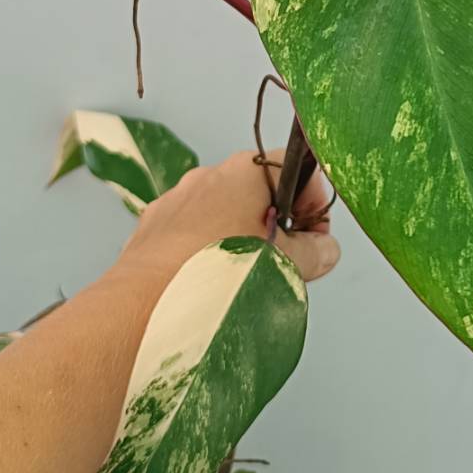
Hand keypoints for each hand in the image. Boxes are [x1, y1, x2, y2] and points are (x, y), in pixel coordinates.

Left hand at [108, 148, 339, 293]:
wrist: (147, 305)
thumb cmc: (222, 275)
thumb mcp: (287, 265)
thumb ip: (315, 253)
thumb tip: (325, 249)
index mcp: (245, 171)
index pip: (295, 167)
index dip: (312, 202)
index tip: (313, 238)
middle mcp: (208, 176)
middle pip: (259, 193)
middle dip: (278, 227)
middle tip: (283, 265)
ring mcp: (175, 201)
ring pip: (222, 216)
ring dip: (240, 241)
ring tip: (241, 282)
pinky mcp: (151, 230)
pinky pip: (190, 236)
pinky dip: (205, 254)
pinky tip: (206, 286)